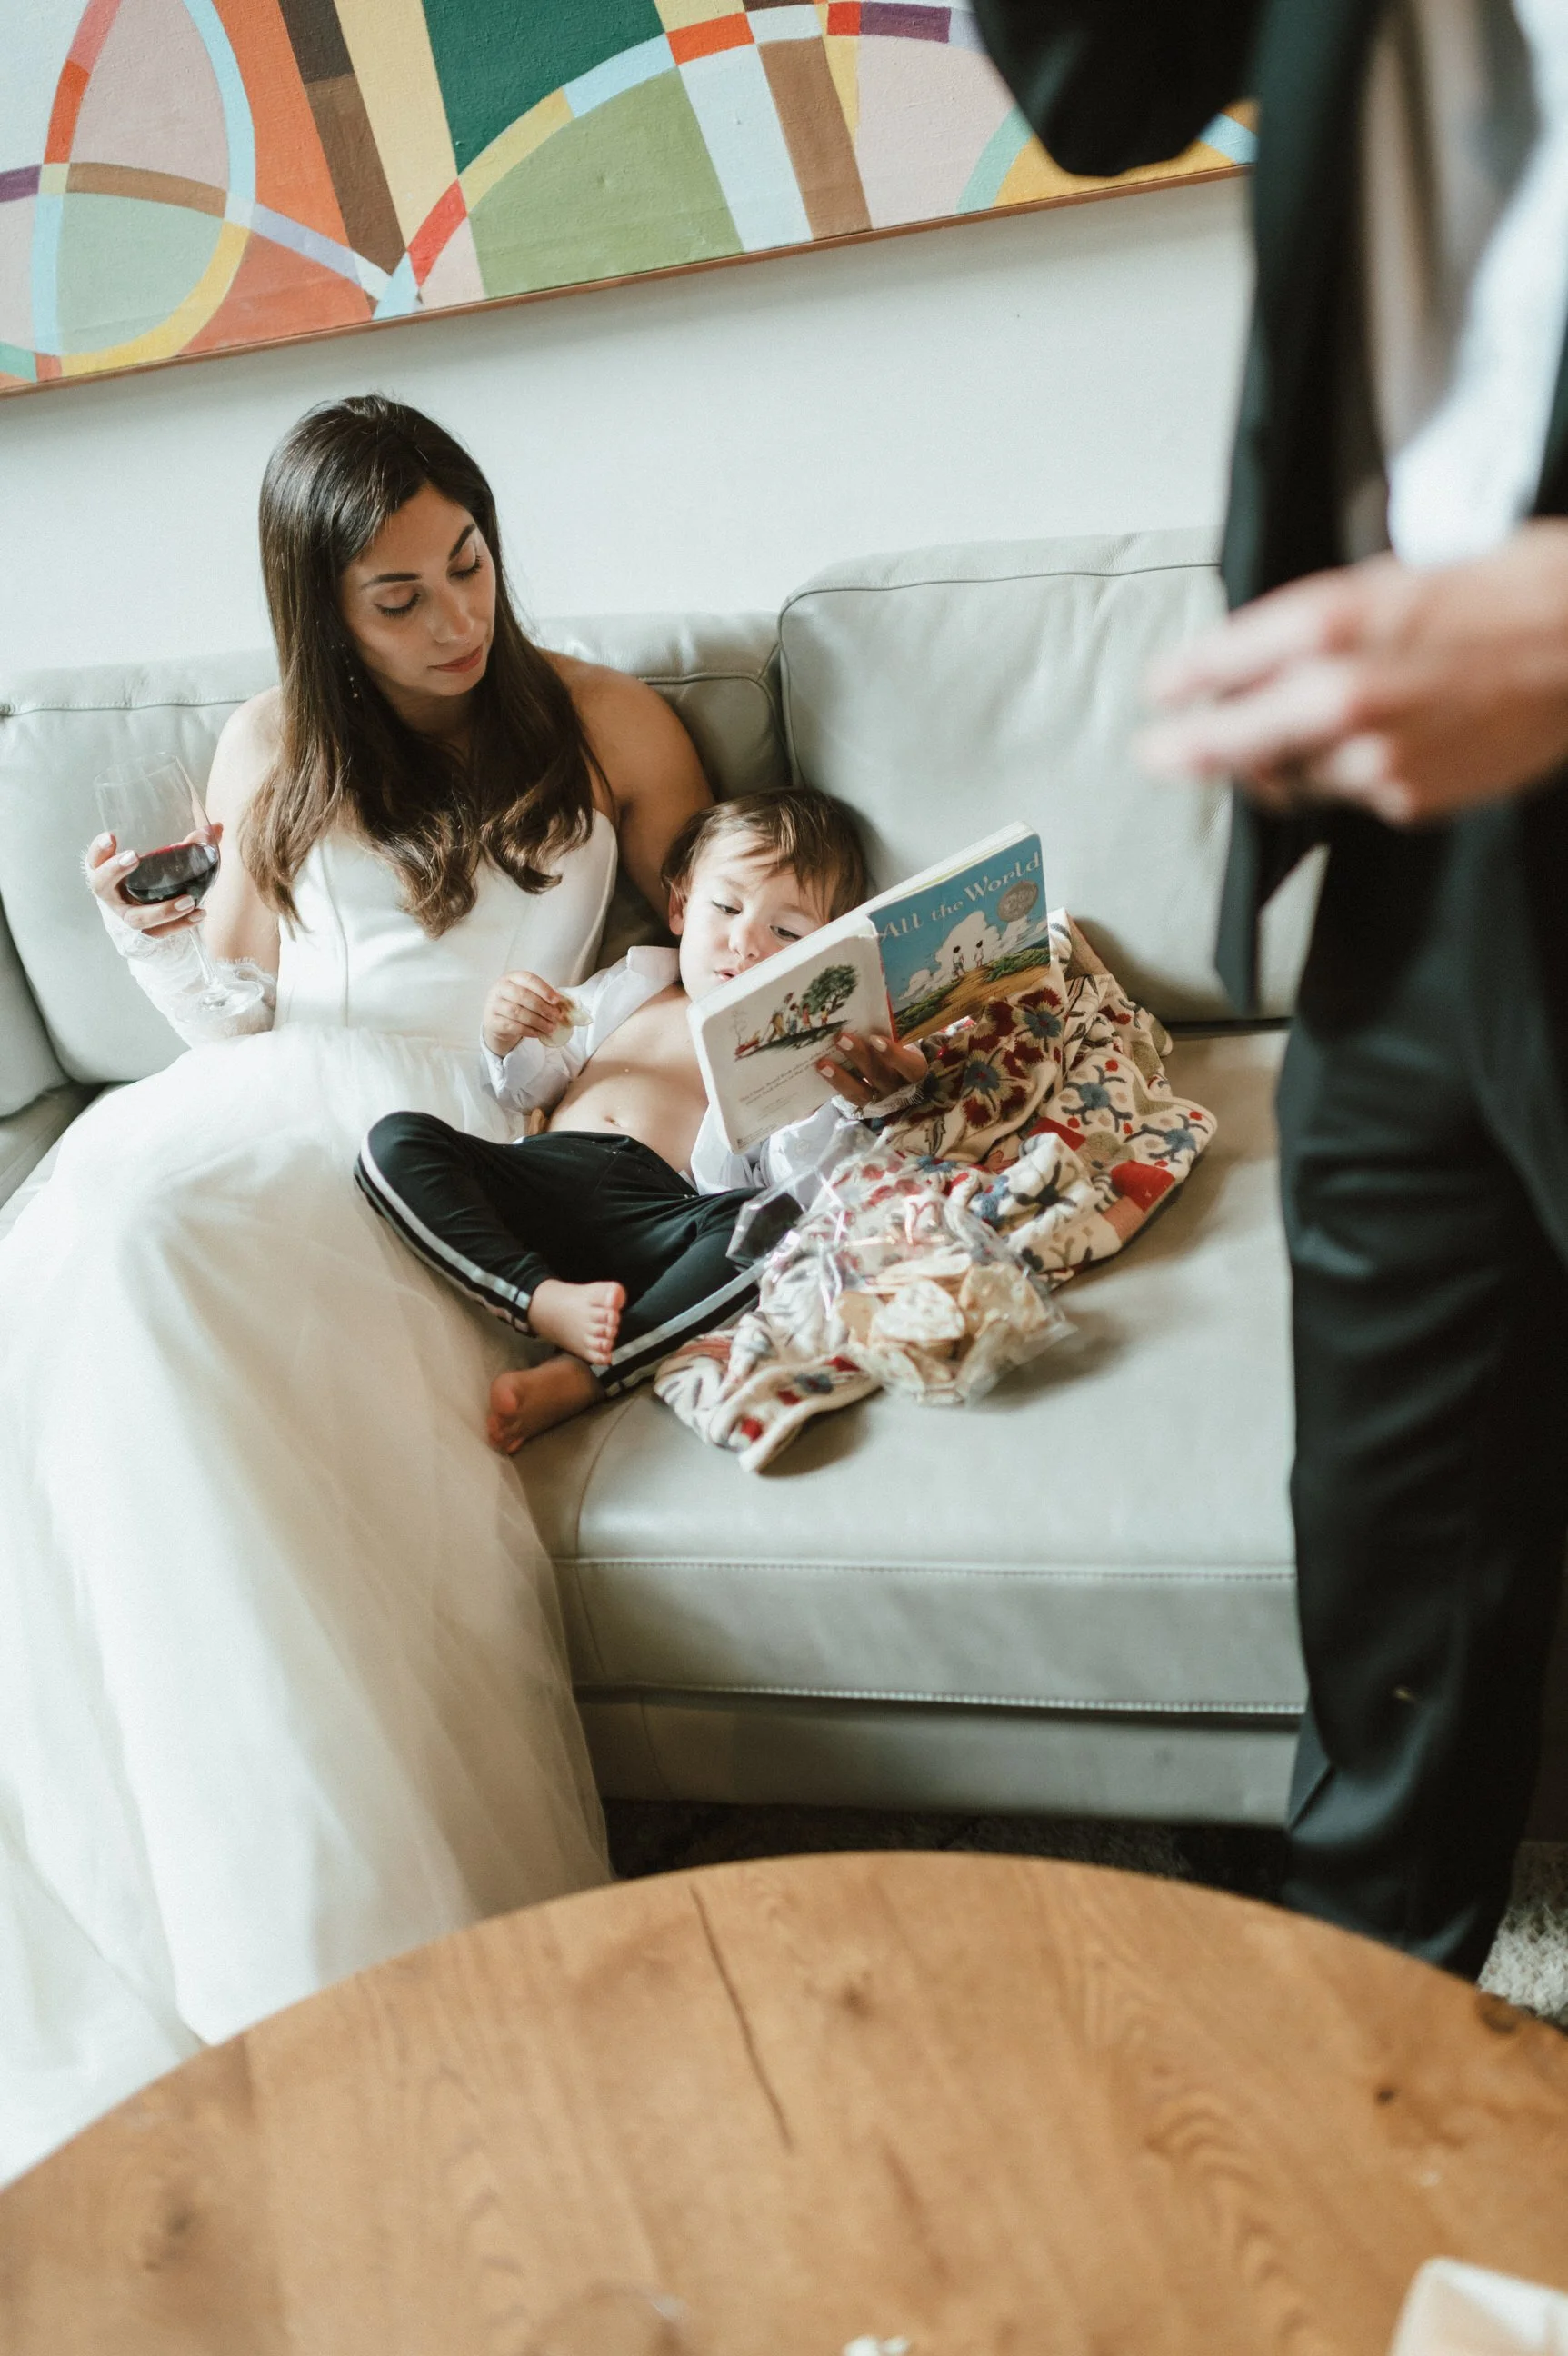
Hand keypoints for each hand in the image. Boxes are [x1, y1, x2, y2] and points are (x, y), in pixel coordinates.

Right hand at [84, 821, 221, 938]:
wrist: (149, 921)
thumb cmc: (150, 881)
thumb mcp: (160, 863)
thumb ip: (186, 845)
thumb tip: (216, 827)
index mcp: (107, 874)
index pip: (94, 860)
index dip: (99, 850)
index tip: (111, 836)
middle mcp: (112, 896)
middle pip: (102, 885)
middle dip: (115, 870)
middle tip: (134, 856)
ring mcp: (127, 916)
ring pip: (137, 917)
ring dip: (161, 909)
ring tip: (188, 900)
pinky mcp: (146, 933)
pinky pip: (161, 932)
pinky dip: (181, 924)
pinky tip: (199, 914)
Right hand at [482, 970, 571, 1056]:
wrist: (497, 1020)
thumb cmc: (518, 1004)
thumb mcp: (530, 996)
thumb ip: (545, 997)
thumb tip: (566, 1004)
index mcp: (512, 977)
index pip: (529, 979)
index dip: (544, 989)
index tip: (557, 1001)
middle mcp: (500, 988)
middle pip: (523, 996)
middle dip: (543, 1008)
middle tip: (556, 1017)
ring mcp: (493, 1005)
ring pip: (517, 1013)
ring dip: (538, 1021)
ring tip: (551, 1027)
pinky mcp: (491, 1021)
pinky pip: (512, 1026)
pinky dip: (528, 1031)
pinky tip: (538, 1034)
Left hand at [816, 1029, 925, 1109]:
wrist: (904, 1085)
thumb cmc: (902, 1055)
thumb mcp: (904, 1045)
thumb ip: (891, 1034)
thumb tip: (870, 1006)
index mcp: (915, 1070)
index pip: (910, 1066)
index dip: (894, 1055)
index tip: (875, 1039)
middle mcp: (900, 1089)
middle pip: (880, 1075)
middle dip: (859, 1056)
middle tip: (840, 1038)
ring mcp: (882, 1101)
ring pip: (862, 1092)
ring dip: (841, 1077)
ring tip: (823, 1063)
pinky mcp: (865, 1106)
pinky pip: (849, 1098)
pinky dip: (835, 1084)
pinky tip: (821, 1072)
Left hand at [1136, 521, 1567, 825]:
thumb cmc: (1495, 594)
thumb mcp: (1386, 580)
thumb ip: (1307, 627)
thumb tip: (1244, 665)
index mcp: (1326, 624)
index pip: (1213, 667)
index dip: (1177, 684)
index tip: (1157, 694)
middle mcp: (1337, 696)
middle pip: (1226, 746)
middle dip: (1187, 750)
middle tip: (1160, 754)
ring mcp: (1371, 758)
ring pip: (1290, 776)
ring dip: (1286, 760)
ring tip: (1329, 724)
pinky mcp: (1405, 800)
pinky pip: (1351, 793)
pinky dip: (1355, 773)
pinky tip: (1399, 737)